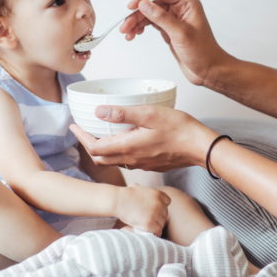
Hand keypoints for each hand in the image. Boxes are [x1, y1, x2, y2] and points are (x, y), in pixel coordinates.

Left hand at [69, 104, 216, 171]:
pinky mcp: (150, 164)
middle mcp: (131, 159)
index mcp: (128, 147)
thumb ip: (123, 114)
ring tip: (100, 133)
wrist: (201, 147)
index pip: (94, 148)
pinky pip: (126, 161)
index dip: (81, 137)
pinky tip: (123, 140)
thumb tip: (99, 111)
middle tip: (83, 130)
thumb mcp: (150, 114)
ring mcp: (141, 164)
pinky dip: (117, 152)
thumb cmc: (180, 129)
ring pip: (113, 160)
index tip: (75, 126)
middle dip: (88, 144)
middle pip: (100, 158)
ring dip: (102, 149)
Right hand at [114, 185, 171, 235]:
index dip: (161, 206)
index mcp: (158, 194)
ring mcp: (155, 214)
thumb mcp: (137, 187)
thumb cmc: (124, 194)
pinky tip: (148, 231)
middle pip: (164, 214)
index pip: (167, 202)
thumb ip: (143, 190)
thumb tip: (138, 188)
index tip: (154, 210)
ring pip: (161, 223)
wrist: (118, 200)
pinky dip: (154, 232)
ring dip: (155, 225)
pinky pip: (157, 231)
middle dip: (158, 217)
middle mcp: (159, 204)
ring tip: (147, 225)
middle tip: (149, 219)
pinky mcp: (150, 223)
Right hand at [120, 0, 230, 86]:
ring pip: (149, 14)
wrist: (209, 70)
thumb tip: (144, 4)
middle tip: (126, 25)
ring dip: (136, 22)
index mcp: (187, 3)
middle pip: (152, 3)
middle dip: (137, 14)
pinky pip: (151, 23)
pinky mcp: (169, 29)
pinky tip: (135, 34)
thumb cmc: (203, 52)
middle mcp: (180, 8)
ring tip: (127, 33)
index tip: (132, 6)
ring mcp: (173, 19)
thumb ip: (162, 18)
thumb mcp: (181, 34)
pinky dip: (141, 28)